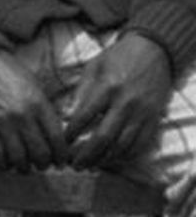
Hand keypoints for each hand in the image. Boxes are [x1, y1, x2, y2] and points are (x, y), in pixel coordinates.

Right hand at [0, 48, 66, 170]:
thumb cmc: (9, 73)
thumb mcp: (34, 86)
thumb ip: (45, 110)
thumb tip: (54, 135)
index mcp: (39, 104)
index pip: (57, 139)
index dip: (61, 156)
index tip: (60, 162)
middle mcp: (23, 116)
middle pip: (40, 153)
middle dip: (43, 164)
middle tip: (41, 165)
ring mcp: (2, 122)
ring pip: (19, 158)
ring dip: (23, 167)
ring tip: (23, 166)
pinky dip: (3, 164)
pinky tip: (4, 163)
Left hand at [64, 31, 171, 167]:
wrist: (153, 51)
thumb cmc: (118, 57)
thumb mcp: (94, 67)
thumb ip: (81, 91)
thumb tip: (67, 116)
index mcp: (107, 88)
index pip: (84, 117)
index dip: (70, 133)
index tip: (61, 143)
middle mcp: (126, 103)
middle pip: (104, 137)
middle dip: (86, 154)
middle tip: (73, 165)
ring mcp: (142, 113)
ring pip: (123, 145)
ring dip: (105, 159)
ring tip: (90, 165)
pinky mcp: (154, 118)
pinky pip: (140, 143)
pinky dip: (125, 155)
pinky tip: (112, 159)